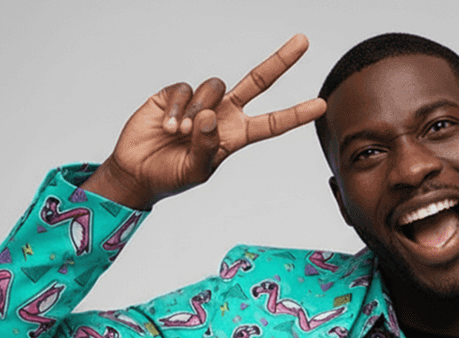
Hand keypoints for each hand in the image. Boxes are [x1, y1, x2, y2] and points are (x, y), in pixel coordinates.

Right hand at [82, 34, 325, 208]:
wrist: (138, 171)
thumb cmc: (171, 176)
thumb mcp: (196, 171)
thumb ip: (207, 148)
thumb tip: (208, 116)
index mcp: (235, 136)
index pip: (271, 123)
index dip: (295, 115)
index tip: (321, 105)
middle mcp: (223, 115)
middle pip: (257, 82)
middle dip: (280, 62)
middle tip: (303, 41)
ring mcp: (201, 102)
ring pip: (214, 87)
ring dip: (199, 108)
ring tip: (181, 132)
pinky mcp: (175, 93)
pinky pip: (185, 88)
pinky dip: (178, 106)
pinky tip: (168, 126)